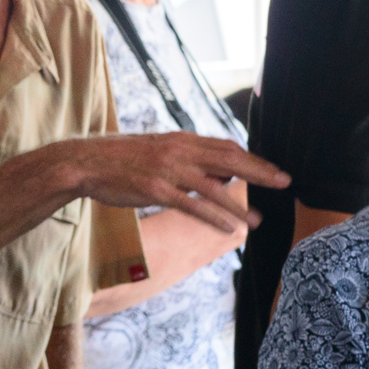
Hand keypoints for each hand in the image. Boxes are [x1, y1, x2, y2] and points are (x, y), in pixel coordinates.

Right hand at [65, 133, 287, 234]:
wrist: (84, 162)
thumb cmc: (120, 159)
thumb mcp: (157, 151)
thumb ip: (186, 159)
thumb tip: (216, 172)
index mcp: (180, 139)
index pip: (225, 146)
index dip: (252, 158)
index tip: (272, 168)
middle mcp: (179, 150)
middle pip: (228, 160)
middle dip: (260, 172)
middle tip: (284, 182)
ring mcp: (167, 169)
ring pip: (214, 186)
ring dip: (239, 204)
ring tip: (258, 220)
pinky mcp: (154, 189)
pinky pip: (191, 205)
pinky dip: (214, 217)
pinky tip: (229, 228)